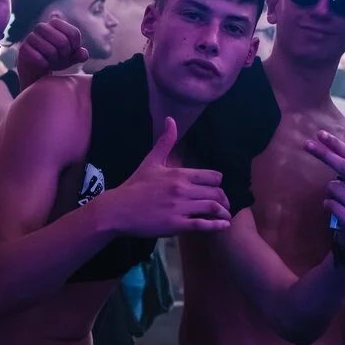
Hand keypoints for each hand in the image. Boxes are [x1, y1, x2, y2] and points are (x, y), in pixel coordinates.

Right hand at [14, 18, 89, 84]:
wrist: (36, 67)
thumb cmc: (56, 58)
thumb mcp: (71, 57)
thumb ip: (80, 54)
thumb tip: (84, 54)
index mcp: (55, 22)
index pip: (74, 33)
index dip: (76, 47)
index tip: (71, 52)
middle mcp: (42, 26)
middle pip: (63, 42)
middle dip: (65, 54)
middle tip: (61, 58)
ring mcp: (31, 36)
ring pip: (52, 51)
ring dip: (55, 60)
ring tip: (52, 60)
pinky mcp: (24, 48)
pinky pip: (40, 59)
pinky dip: (46, 65)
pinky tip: (43, 63)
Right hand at [107, 117, 232, 237]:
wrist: (118, 209)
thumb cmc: (135, 185)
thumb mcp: (151, 161)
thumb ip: (165, 142)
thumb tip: (171, 119)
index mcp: (179, 174)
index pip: (212, 176)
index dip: (218, 183)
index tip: (217, 188)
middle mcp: (182, 189)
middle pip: (216, 193)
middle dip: (224, 199)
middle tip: (225, 204)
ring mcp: (179, 208)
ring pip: (212, 207)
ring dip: (224, 212)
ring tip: (226, 216)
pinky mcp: (176, 225)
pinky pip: (203, 225)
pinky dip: (217, 225)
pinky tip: (224, 225)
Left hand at [305, 127, 344, 255]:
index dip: (336, 144)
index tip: (319, 133)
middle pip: (343, 167)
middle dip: (324, 154)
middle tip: (306, 144)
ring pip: (333, 188)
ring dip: (329, 194)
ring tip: (338, 203)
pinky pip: (330, 205)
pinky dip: (328, 206)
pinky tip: (336, 214)